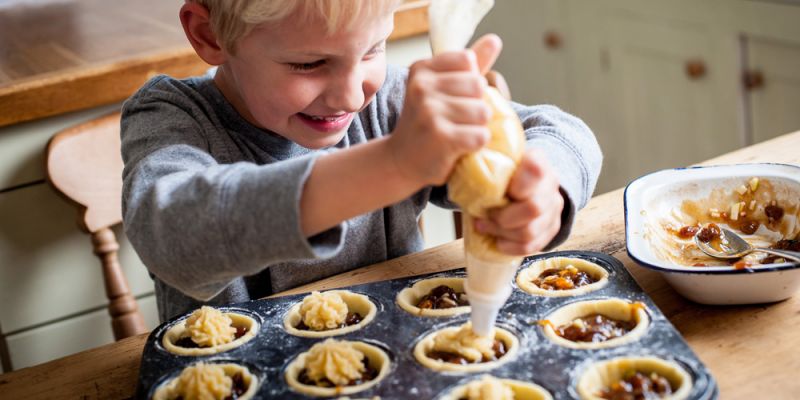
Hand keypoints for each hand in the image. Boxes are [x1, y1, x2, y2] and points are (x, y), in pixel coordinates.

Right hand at [389, 34, 502, 185]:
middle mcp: (421, 87)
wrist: (401, 161)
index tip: (451, 98)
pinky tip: (458, 148)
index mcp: (421, 69)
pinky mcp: (440, 137)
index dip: (469, 83)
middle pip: (479, 86)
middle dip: (475, 105)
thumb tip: (494, 40)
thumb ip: (469, 66)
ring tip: (456, 134)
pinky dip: (476, 145)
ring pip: (483, 112)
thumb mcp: (442, 89)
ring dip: (477, 127)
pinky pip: (481, 135)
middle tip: (454, 121)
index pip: (469, 62)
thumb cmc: (427, 123)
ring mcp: (429, 111)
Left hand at [474, 148, 563, 254]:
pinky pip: (532, 246)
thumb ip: (485, 159)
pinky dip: (510, 247)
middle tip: (483, 216)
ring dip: (501, 233)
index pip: (534, 169)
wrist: (526, 184)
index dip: (517, 185)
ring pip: (529, 231)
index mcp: (537, 162)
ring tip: (484, 227)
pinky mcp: (552, 228)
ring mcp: (553, 208)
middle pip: (532, 208)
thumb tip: (463, 152)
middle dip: (502, 217)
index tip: (499, 190)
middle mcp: (550, 185)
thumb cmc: (503, 173)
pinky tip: (497, 241)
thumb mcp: (496, 160)